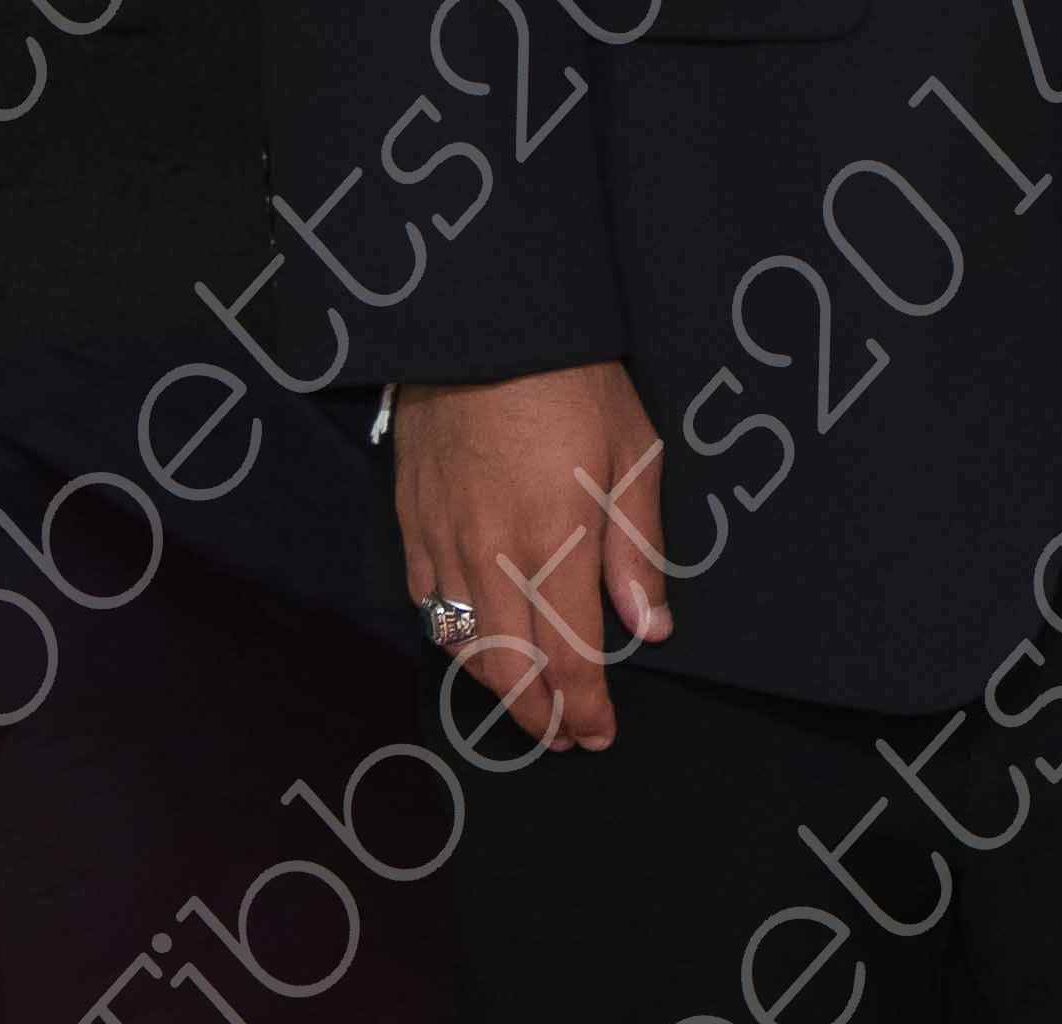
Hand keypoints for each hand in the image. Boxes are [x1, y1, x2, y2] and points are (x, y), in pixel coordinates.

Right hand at [393, 362, 668, 750]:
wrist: (483, 326)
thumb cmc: (572, 382)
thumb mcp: (633, 453)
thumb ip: (638, 550)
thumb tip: (650, 628)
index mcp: (554, 544)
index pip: (568, 662)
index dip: (584, 711)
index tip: (600, 734)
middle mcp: (491, 559)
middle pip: (508, 673)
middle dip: (538, 717)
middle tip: (565, 736)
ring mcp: (442, 544)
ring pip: (462, 648)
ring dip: (496, 688)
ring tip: (528, 703)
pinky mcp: (411, 525)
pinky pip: (426, 606)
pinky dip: (454, 639)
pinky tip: (478, 642)